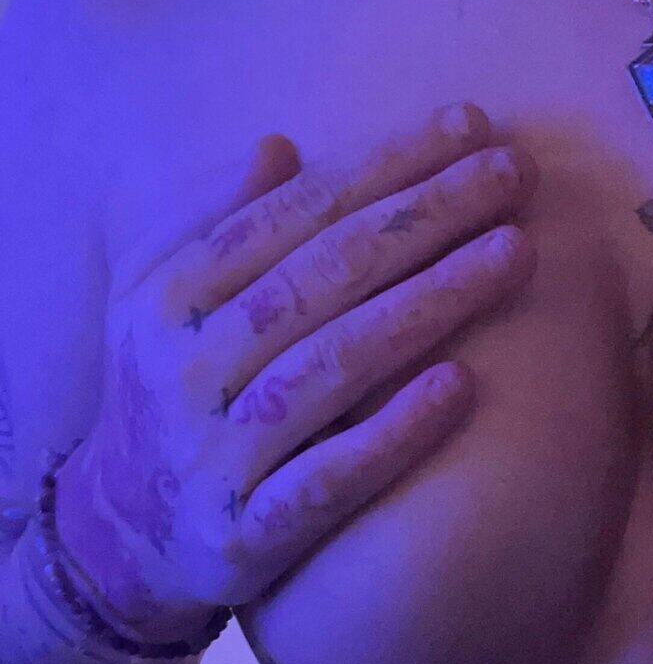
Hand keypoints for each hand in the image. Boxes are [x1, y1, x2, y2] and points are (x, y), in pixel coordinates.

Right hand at [56, 104, 537, 643]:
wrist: (127, 538)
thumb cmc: (171, 394)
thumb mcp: (160, 302)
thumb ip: (214, 224)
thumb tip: (280, 148)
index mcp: (170, 298)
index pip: (293, 215)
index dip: (385, 165)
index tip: (470, 126)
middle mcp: (188, 368)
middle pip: (326, 275)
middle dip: (426, 215)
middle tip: (514, 172)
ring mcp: (219, 453)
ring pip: (336, 363)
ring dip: (431, 302)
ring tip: (514, 253)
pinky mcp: (250, 532)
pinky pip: (330, 476)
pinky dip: (394, 431)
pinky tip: (461, 385)